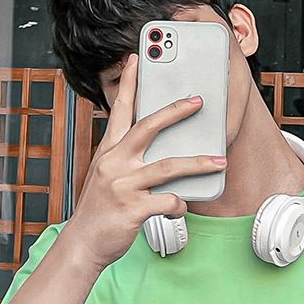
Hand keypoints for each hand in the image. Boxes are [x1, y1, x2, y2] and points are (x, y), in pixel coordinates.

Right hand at [65, 53, 226, 272]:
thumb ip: (126, 159)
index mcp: (108, 151)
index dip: (128, 84)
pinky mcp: (133, 209)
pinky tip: (180, 208)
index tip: (137, 59)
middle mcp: (114, 163)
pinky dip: (179, 205)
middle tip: (197, 101)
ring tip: (219, 161)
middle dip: (175, 111)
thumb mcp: (107, 177)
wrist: (84, 243)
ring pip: (168, 166)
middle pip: (148, 127)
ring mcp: (123, 185)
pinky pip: (168, 201)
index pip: (119, 110)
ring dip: (197, 163)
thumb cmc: (100, 210)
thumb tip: (155, 149)